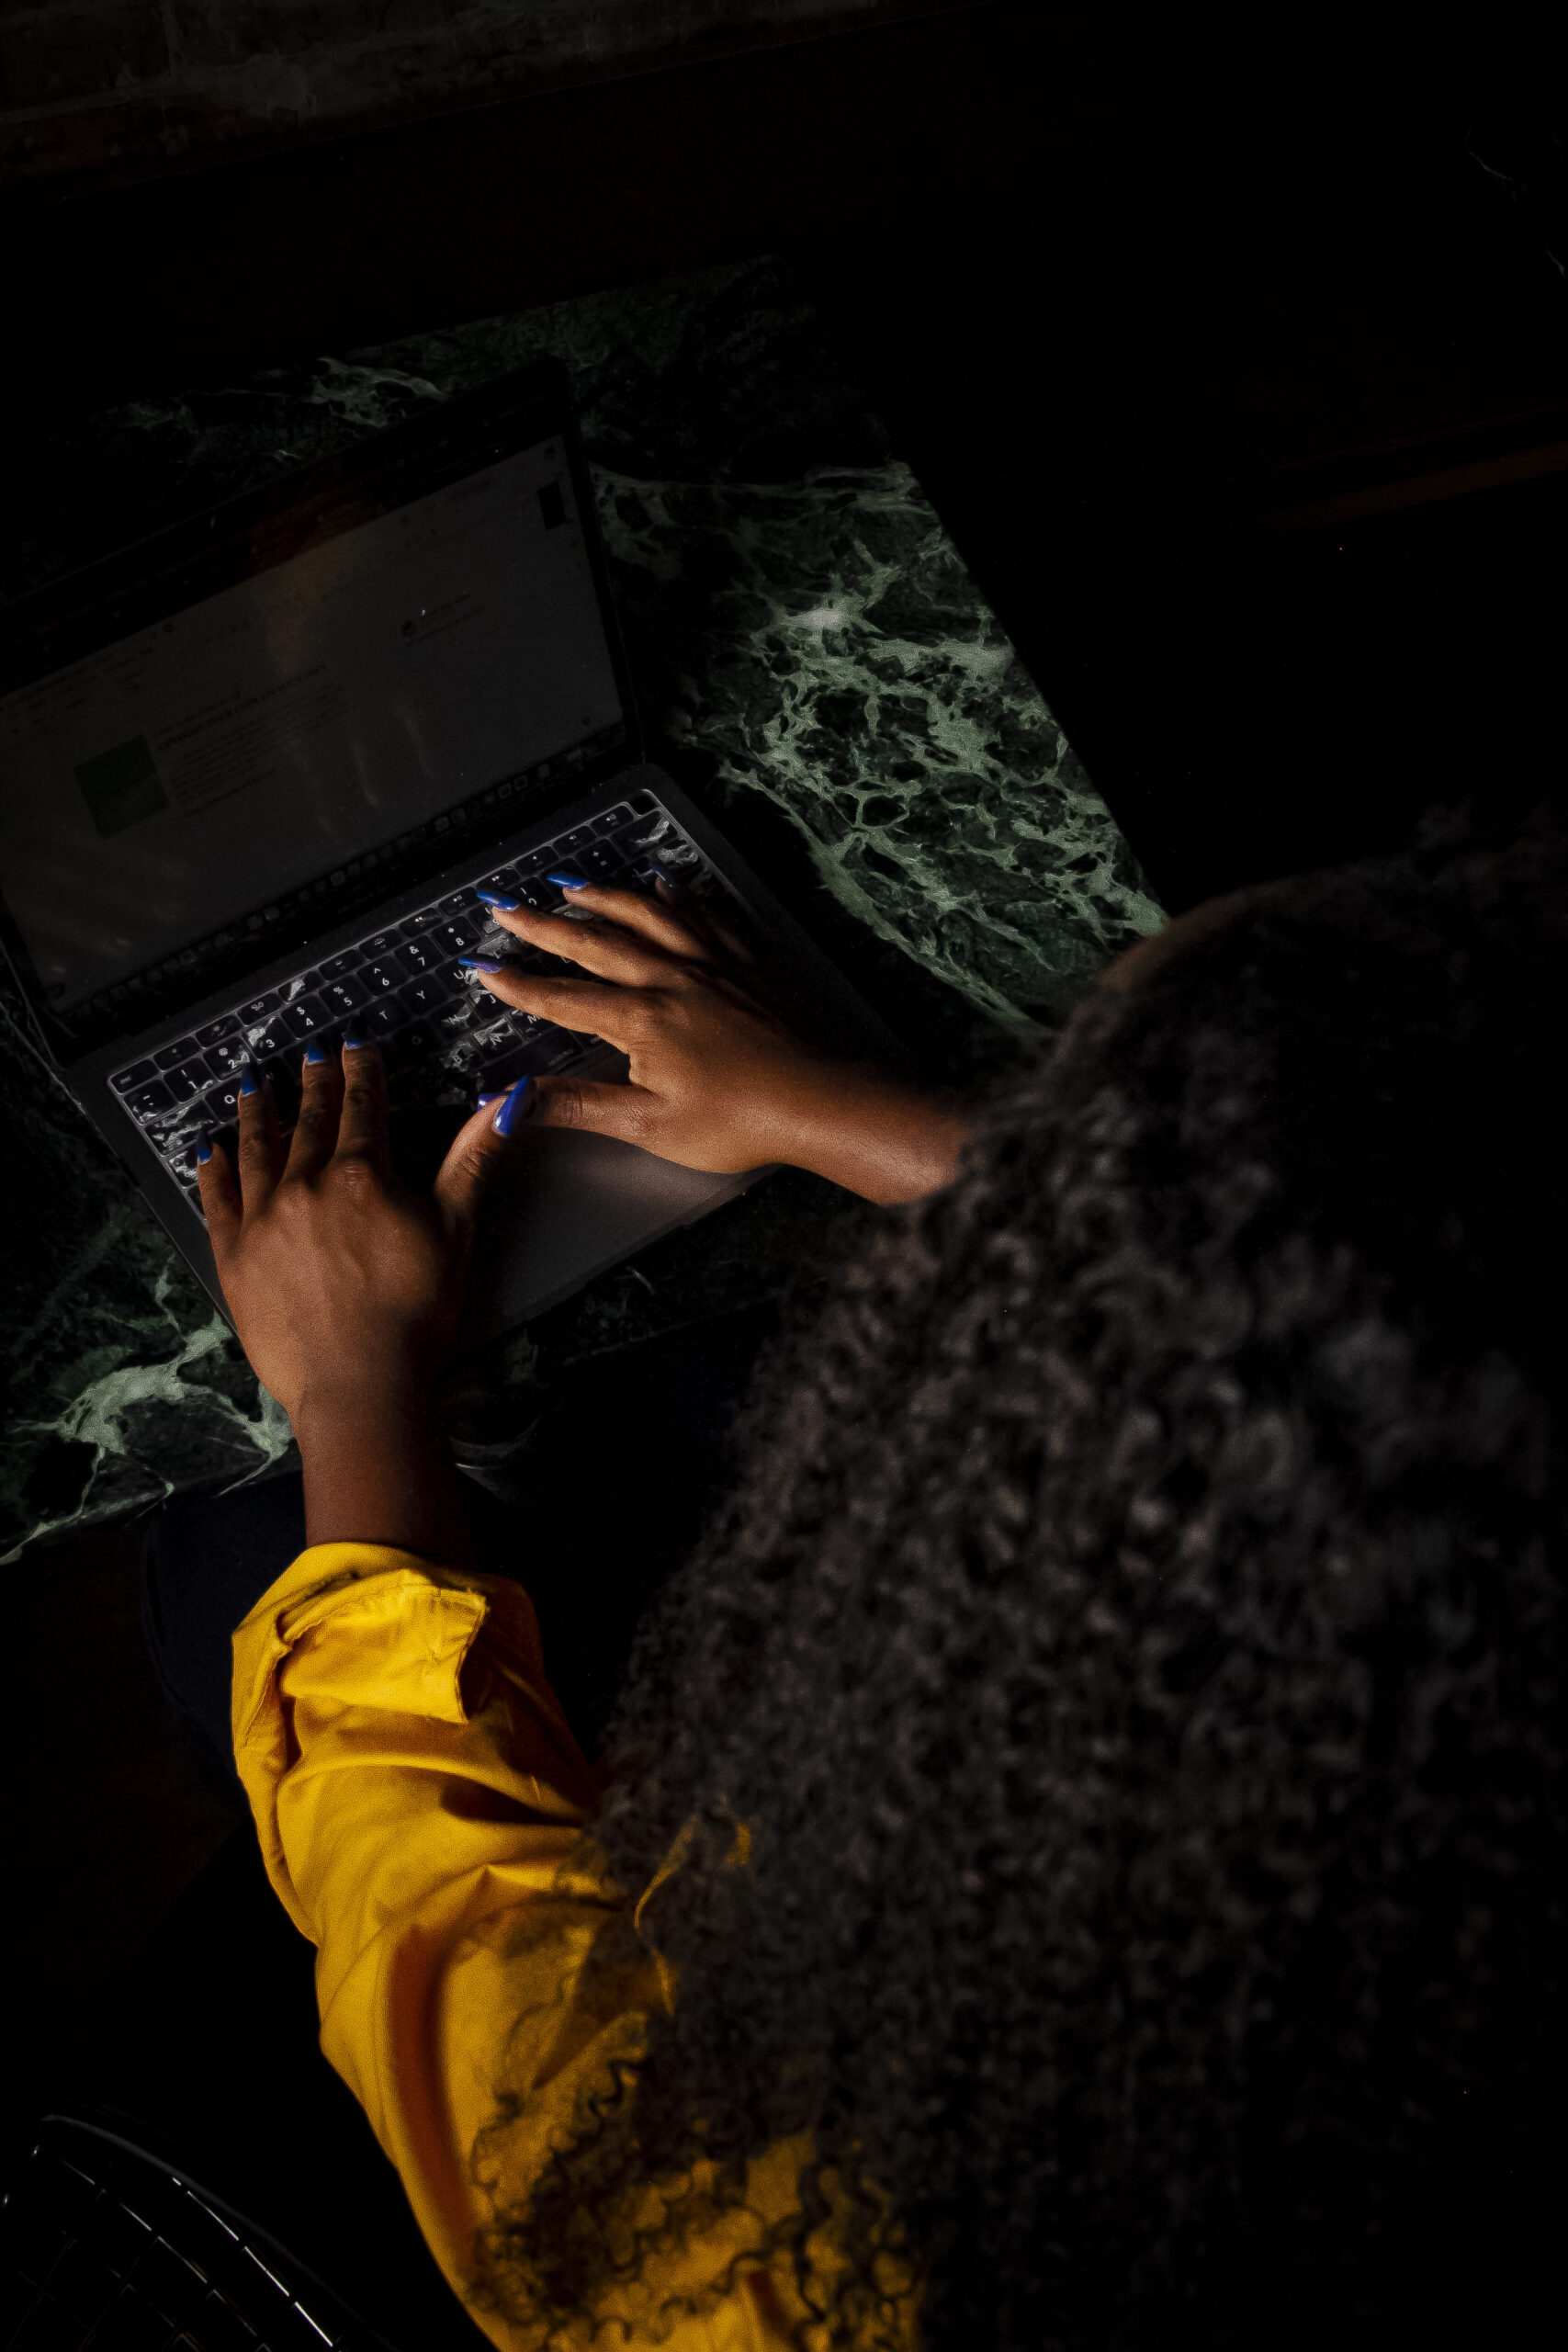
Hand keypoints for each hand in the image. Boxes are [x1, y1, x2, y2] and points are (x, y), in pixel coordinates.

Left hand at [197, 1037, 522, 1558]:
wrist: (360, 1387)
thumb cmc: (418, 1316)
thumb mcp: (458, 1231)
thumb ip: (473, 1159)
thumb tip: (507, 1098)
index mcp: (362, 1176)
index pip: (363, 1107)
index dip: (362, 1071)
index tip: (356, 1042)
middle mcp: (305, 1186)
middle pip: (308, 1120)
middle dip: (313, 1083)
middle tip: (310, 1053)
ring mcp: (263, 1221)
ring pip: (256, 1150)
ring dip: (256, 1113)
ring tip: (253, 1084)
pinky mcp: (234, 1258)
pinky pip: (217, 1200)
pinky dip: (212, 1170)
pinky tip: (208, 1148)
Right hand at [466, 878, 972, 1202]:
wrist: (820, 1099)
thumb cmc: (740, 1120)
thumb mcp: (648, 1124)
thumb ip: (576, 1107)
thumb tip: (512, 1102)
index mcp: (642, 1019)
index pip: (565, 998)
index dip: (520, 985)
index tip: (483, 967)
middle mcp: (672, 978)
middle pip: (597, 942)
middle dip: (545, 925)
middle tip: (507, 907)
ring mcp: (714, 963)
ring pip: (650, 916)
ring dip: (606, 898)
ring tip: (572, 884)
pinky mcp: (750, 961)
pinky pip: (708, 916)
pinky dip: (682, 899)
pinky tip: (669, 888)